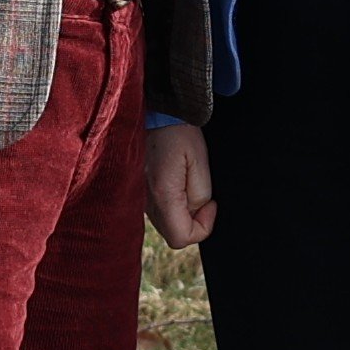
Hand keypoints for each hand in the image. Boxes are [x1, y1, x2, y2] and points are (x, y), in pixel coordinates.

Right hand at [142, 117, 217, 246]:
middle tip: (201, 192)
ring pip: (166, 223)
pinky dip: (172, 204)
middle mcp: (146, 201)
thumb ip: (200, 193)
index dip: (203, 227)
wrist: (155, 111)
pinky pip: (158, 210)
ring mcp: (139, 197)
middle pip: (173, 233)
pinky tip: (177, 181)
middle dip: (193, 220)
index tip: (211, 204)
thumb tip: (199, 211)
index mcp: (162, 195)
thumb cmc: (177, 131)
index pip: (181, 238)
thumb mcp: (198, 160)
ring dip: (182, 211)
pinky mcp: (138, 191)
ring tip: (188, 182)